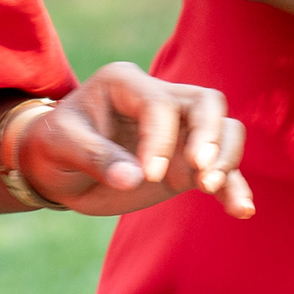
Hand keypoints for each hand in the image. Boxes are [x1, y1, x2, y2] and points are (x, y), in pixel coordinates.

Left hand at [16, 65, 255, 219]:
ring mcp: (178, 130)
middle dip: (210, 137)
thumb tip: (133, 179)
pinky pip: (220, 168)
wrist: (56, 167)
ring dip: (226, 158)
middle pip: (207, 103)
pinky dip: (233, 186)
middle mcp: (159, 99)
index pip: (160, 103)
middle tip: (200, 173)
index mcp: (126, 83)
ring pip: (224, 128)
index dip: (161, 138)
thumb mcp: (59, 146)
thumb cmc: (53, 146)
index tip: (149, 175)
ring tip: (212, 189)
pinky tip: (241, 210)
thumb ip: (95, 157)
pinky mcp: (186, 162)